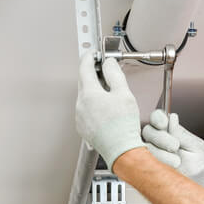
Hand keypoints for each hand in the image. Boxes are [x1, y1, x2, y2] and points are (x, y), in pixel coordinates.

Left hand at [76, 52, 144, 167]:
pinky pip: (85, 109)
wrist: (121, 150)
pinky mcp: (82, 126)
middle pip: (84, 81)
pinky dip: (93, 103)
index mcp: (89, 94)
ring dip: (94, 89)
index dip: (90, 57)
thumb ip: (114, 74)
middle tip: (105, 69)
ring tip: (110, 92)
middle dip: (93, 73)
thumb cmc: (123, 126)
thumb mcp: (124, 93)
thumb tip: (108, 63)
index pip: (84, 68)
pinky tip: (106, 108)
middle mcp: (80, 105)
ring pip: (85, 96)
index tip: (95, 54)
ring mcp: (80, 116)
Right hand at [142, 110, 203, 187]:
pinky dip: (155, 162)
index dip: (158, 118)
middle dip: (161, 137)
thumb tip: (172, 118)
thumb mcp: (195, 147)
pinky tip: (166, 165)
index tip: (164, 124)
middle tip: (175, 146)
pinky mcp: (146, 165)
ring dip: (161, 153)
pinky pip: (143, 159)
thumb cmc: (197, 167)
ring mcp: (151, 152)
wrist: (195, 185)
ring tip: (176, 161)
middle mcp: (158, 139)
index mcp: (170, 131)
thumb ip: (182, 133)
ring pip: (146, 145)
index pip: (158, 117)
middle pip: (148, 130)